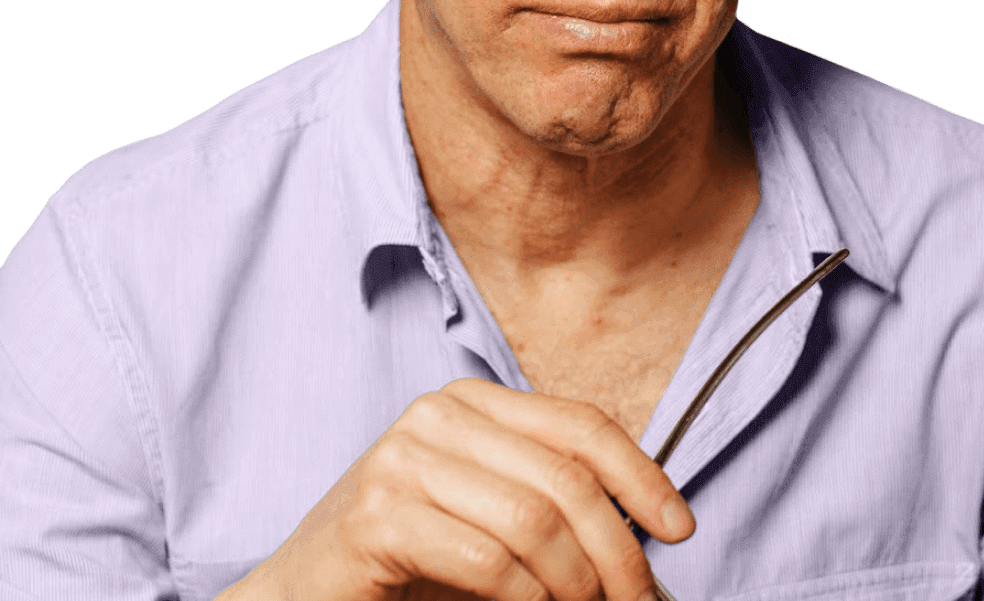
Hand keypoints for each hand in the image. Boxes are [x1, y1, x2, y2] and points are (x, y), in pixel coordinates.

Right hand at [218, 378, 694, 600]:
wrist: (303, 593)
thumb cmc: (407, 559)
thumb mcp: (491, 513)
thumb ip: (553, 504)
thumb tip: (651, 532)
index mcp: (473, 401)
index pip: (581, 424)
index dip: (641, 476)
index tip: (680, 528)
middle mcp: (438, 415)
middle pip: (566, 479)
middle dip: (617, 552)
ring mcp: (402, 460)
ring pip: (534, 521)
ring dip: (576, 586)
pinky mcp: (377, 517)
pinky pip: (487, 562)